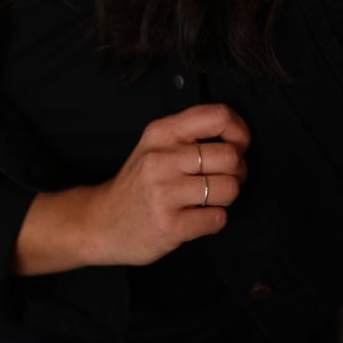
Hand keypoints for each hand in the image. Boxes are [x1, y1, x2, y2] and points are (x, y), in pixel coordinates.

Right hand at [84, 103, 250, 265]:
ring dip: (227, 197)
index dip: (240, 132)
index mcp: (162, 132)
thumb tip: (239, 135)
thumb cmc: (140, 181)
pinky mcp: (169, 226)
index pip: (219, 116)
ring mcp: (163, 193)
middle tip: (223, 178)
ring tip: (209, 198)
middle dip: (238, 171)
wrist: (102, 221)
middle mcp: (161, 158)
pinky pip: (218, 218)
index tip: (238, 146)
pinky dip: (214, 219)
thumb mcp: (156, 144)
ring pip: (229, 188)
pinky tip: (197, 216)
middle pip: (231, 156)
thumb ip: (191, 132)